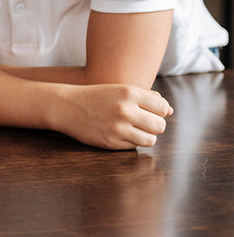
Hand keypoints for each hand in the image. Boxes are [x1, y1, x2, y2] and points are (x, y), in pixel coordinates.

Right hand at [55, 84, 173, 149]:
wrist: (67, 106)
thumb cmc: (97, 97)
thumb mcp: (120, 89)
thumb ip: (146, 97)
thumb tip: (169, 111)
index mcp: (128, 93)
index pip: (163, 108)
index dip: (159, 111)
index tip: (150, 111)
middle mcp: (124, 110)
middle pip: (159, 126)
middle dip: (154, 125)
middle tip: (142, 122)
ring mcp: (117, 127)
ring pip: (150, 139)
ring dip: (145, 136)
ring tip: (134, 129)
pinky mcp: (110, 142)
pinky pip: (134, 146)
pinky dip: (131, 141)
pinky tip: (120, 133)